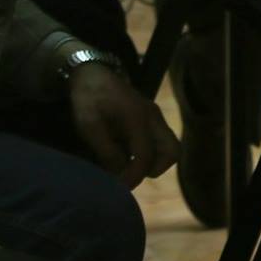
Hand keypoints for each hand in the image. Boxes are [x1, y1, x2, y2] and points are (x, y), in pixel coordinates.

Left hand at [68, 65, 179, 187]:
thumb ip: (106, 151)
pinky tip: (127, 154)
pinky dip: (149, 152)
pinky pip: (160, 140)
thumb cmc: (88, 97)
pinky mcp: (150, 116)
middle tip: (132, 175)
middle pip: (172, 151)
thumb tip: (120, 172)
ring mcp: (154, 116)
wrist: (92, 71)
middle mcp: (153, 117)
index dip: (134, 177)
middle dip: (155, 169)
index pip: (146, 156)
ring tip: (129, 166)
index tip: (120, 188)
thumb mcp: (88, 125)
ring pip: (169, 146)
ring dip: (154, 161)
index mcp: (137, 118)